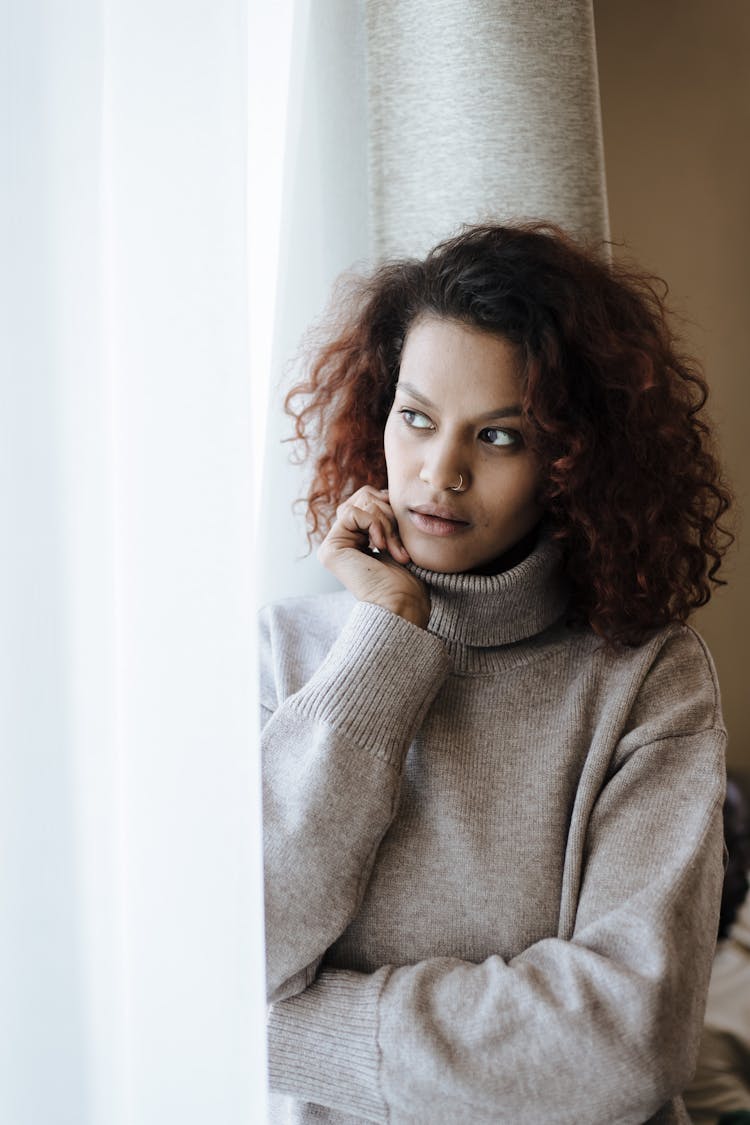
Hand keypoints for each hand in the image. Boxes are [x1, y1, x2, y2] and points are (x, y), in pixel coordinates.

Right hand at [318, 487, 429, 627]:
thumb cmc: (408, 579)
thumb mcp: (396, 536)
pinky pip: (353, 513)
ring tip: (394, 548)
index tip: (403, 532)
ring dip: (385, 522)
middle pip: (363, 496)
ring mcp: (332, 546)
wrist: (403, 603)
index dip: (389, 506)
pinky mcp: (330, 549)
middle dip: (388, 513)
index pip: (369, 499)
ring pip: (360, 503)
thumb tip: (382, 491)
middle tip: (398, 542)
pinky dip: (374, 525)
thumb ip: (383, 516)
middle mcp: (340, 541)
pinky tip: (380, 546)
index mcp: (355, 538)